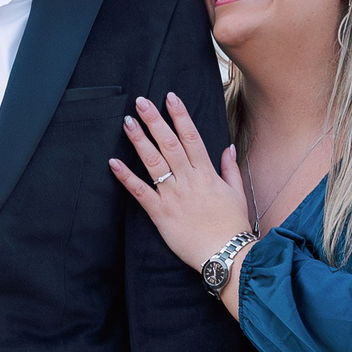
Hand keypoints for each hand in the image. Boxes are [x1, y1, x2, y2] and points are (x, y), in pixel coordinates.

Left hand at [110, 94, 251, 282]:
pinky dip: (126, 177)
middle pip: (169, 144)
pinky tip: (114, 163)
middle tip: (141, 102)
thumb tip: (228, 147)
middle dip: (154, 120)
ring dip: (139, 141)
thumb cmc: (232, 225)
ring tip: (127, 122)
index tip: (170, 97)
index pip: (191, 137)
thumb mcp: (237, 193)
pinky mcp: (160, 213)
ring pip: (153, 162)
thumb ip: (230, 168)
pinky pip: (140, 192)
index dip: (180, 115)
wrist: (226, 254)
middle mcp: (188, 180)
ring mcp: (173, 195)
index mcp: (207, 173)